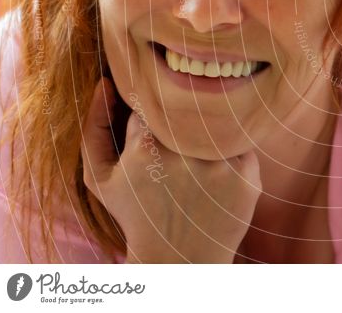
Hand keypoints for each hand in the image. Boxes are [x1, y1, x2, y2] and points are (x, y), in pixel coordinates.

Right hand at [80, 78, 260, 262]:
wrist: (179, 259)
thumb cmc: (137, 212)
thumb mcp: (101, 177)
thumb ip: (94, 126)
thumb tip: (105, 83)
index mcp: (146, 146)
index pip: (157, 101)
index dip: (158, 113)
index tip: (159, 130)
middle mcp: (185, 151)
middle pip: (190, 109)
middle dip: (186, 121)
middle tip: (182, 146)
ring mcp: (220, 164)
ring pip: (219, 122)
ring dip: (212, 133)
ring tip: (200, 161)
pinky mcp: (247, 175)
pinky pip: (243, 142)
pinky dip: (233, 151)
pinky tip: (220, 175)